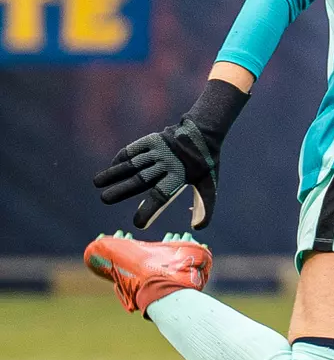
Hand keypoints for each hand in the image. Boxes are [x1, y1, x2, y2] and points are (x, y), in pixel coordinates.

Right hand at [93, 79, 248, 229]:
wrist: (204, 131)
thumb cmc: (204, 163)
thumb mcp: (209, 184)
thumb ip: (204, 206)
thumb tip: (197, 228)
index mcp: (180, 176)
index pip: (161, 196)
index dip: (149, 210)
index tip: (138, 223)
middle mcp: (166, 163)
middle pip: (140, 179)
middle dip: (122, 190)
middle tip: (104, 199)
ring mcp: (158, 150)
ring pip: (133, 164)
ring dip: (114, 173)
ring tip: (97, 183)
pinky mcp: (152, 140)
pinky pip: (133, 149)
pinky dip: (122, 158)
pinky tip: (112, 167)